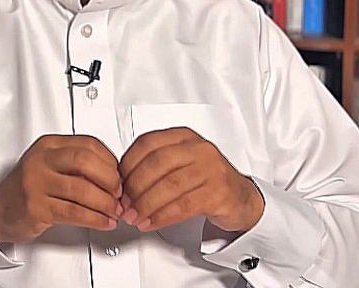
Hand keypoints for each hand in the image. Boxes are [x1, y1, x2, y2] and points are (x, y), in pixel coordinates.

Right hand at [0, 135, 123, 244]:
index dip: (111, 161)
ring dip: (106, 203)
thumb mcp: (49, 166)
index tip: (120, 175)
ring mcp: (36, 182)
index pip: (88, 144)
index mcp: (48, 145)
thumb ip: (77, 165)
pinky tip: (103, 222)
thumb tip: (115, 173)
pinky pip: (74, 212)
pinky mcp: (36, 206)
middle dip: (110, 179)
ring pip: (82, 189)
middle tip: (119, 194)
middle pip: (86, 161)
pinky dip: (95, 218)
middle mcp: (41, 160)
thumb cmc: (27, 188)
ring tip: (114, 212)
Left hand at [118, 128, 263, 233]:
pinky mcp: (219, 191)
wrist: (240, 197)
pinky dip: (163, 216)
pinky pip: (184, 205)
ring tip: (135, 217)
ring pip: (170, 185)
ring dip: (146, 204)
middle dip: (135, 187)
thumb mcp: (179, 164)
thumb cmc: (205, 180)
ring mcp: (211, 168)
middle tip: (124, 205)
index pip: (147, 144)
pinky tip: (151, 222)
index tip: (117, 183)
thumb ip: (153, 167)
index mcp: (183, 136)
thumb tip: (120, 182)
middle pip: (157, 164)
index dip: (127, 165)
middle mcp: (198, 148)